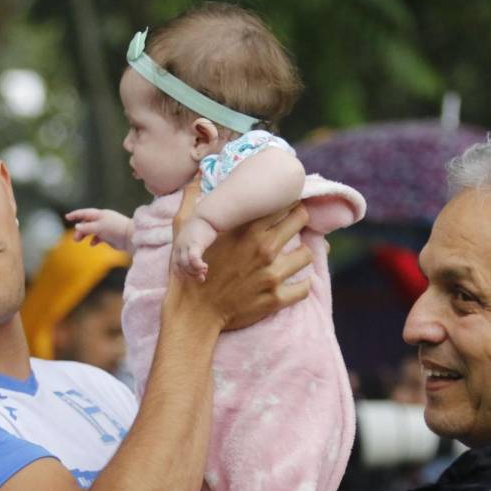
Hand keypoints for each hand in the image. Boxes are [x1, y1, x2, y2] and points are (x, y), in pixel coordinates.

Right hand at [65, 208, 133, 251]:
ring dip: (85, 235)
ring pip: (91, 230)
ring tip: (79, 241)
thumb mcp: (99, 227)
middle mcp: (103, 220)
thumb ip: (87, 227)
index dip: (76, 214)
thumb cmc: (115, 229)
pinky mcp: (109, 236)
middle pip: (87, 223)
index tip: (67, 217)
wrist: (130, 237)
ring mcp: (106, 228)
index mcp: (100, 214)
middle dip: (80, 229)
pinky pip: (98, 237)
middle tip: (75, 239)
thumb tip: (77, 226)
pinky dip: (94, 240)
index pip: (85, 213)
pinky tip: (92, 244)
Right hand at [164, 199, 312, 332]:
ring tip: (292, 256)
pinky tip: (293, 282)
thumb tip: (195, 177)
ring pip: (307, 254)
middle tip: (292, 226)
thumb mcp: (183, 230)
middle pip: (300, 220)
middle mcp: (264, 249)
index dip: (285, 202)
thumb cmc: (187, 271)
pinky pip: (304, 288)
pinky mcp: (276, 299)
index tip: (283, 205)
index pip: (282, 203)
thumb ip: (191, 199)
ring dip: (300, 254)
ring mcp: (272, 275)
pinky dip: (301, 285)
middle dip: (298, 220)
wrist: (192, 314)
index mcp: (245, 229)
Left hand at [172, 215, 218, 280]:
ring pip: (186, 265)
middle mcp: (179, 247)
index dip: (182, 274)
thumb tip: (194, 259)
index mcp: (177, 247)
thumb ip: (189, 248)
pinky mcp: (195, 244)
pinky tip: (204, 267)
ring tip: (204, 271)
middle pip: (180, 267)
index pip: (174, 265)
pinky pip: (193, 259)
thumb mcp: (190, 239)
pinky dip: (198, 266)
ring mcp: (186, 245)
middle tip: (201, 277)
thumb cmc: (200, 229)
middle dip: (191, 275)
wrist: (205, 217)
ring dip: (195, 272)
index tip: (192, 277)